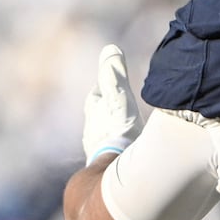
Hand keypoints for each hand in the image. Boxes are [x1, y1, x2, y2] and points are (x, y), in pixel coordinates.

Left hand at [83, 45, 139, 164]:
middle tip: (120, 104)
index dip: (106, 87)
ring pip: (103, 132)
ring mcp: (98, 147)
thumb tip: (110, 49)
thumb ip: (115, 75)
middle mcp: (92, 128)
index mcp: (94, 111)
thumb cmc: (119, 131)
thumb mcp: (119, 98)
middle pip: (99, 114)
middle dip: (108, 108)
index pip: (97, 94)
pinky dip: (118, 145)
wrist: (114, 170)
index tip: (114, 82)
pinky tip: (127, 150)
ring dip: (113, 128)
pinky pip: (111, 150)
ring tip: (126, 128)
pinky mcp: (107, 163)